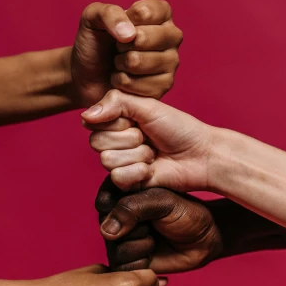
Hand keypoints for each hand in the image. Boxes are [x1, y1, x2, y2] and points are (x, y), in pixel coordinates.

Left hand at [71, 0, 181, 106]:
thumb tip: (130, 34)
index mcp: (161, 13)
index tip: (117, 27)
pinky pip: (138, 85)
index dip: (124, 21)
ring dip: (120, 64)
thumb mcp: (92, 18)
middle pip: (143, 38)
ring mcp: (171, 62)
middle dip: (120, 45)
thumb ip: (109, 14)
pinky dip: (122, 83)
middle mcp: (171, 36)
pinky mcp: (164, 85)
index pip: (145, 12)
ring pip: (138, 62)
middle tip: (117, 48)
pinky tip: (123, 79)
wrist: (86, 75)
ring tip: (119, 63)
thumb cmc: (94, 43)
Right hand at [83, 89, 213, 190]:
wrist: (200, 155)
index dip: (116, 121)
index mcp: (117, 120)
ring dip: (137, 155)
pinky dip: (138, 172)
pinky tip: (151, 169)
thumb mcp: (148, 107)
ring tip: (153, 153)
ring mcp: (121, 163)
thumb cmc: (178, 128)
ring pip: (107, 160)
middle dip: (128, 139)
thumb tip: (85, 115)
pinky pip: (117, 178)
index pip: (93, 121)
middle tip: (148, 138)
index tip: (136, 120)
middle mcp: (115, 142)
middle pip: (97, 142)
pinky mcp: (128, 183)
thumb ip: (116, 102)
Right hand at [95, 177, 223, 272]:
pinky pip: (122, 268)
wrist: (205, 237)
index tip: (148, 207)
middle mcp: (115, 217)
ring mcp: (120, 240)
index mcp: (121, 193)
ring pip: (115, 250)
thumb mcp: (162, 202)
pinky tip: (155, 254)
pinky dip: (142, 264)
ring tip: (155, 239)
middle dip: (137, 230)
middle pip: (107, 229)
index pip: (104, 201)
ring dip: (142, 247)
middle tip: (154, 224)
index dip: (123, 208)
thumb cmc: (186, 212)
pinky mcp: (127, 261)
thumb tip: (106, 231)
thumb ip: (132, 208)